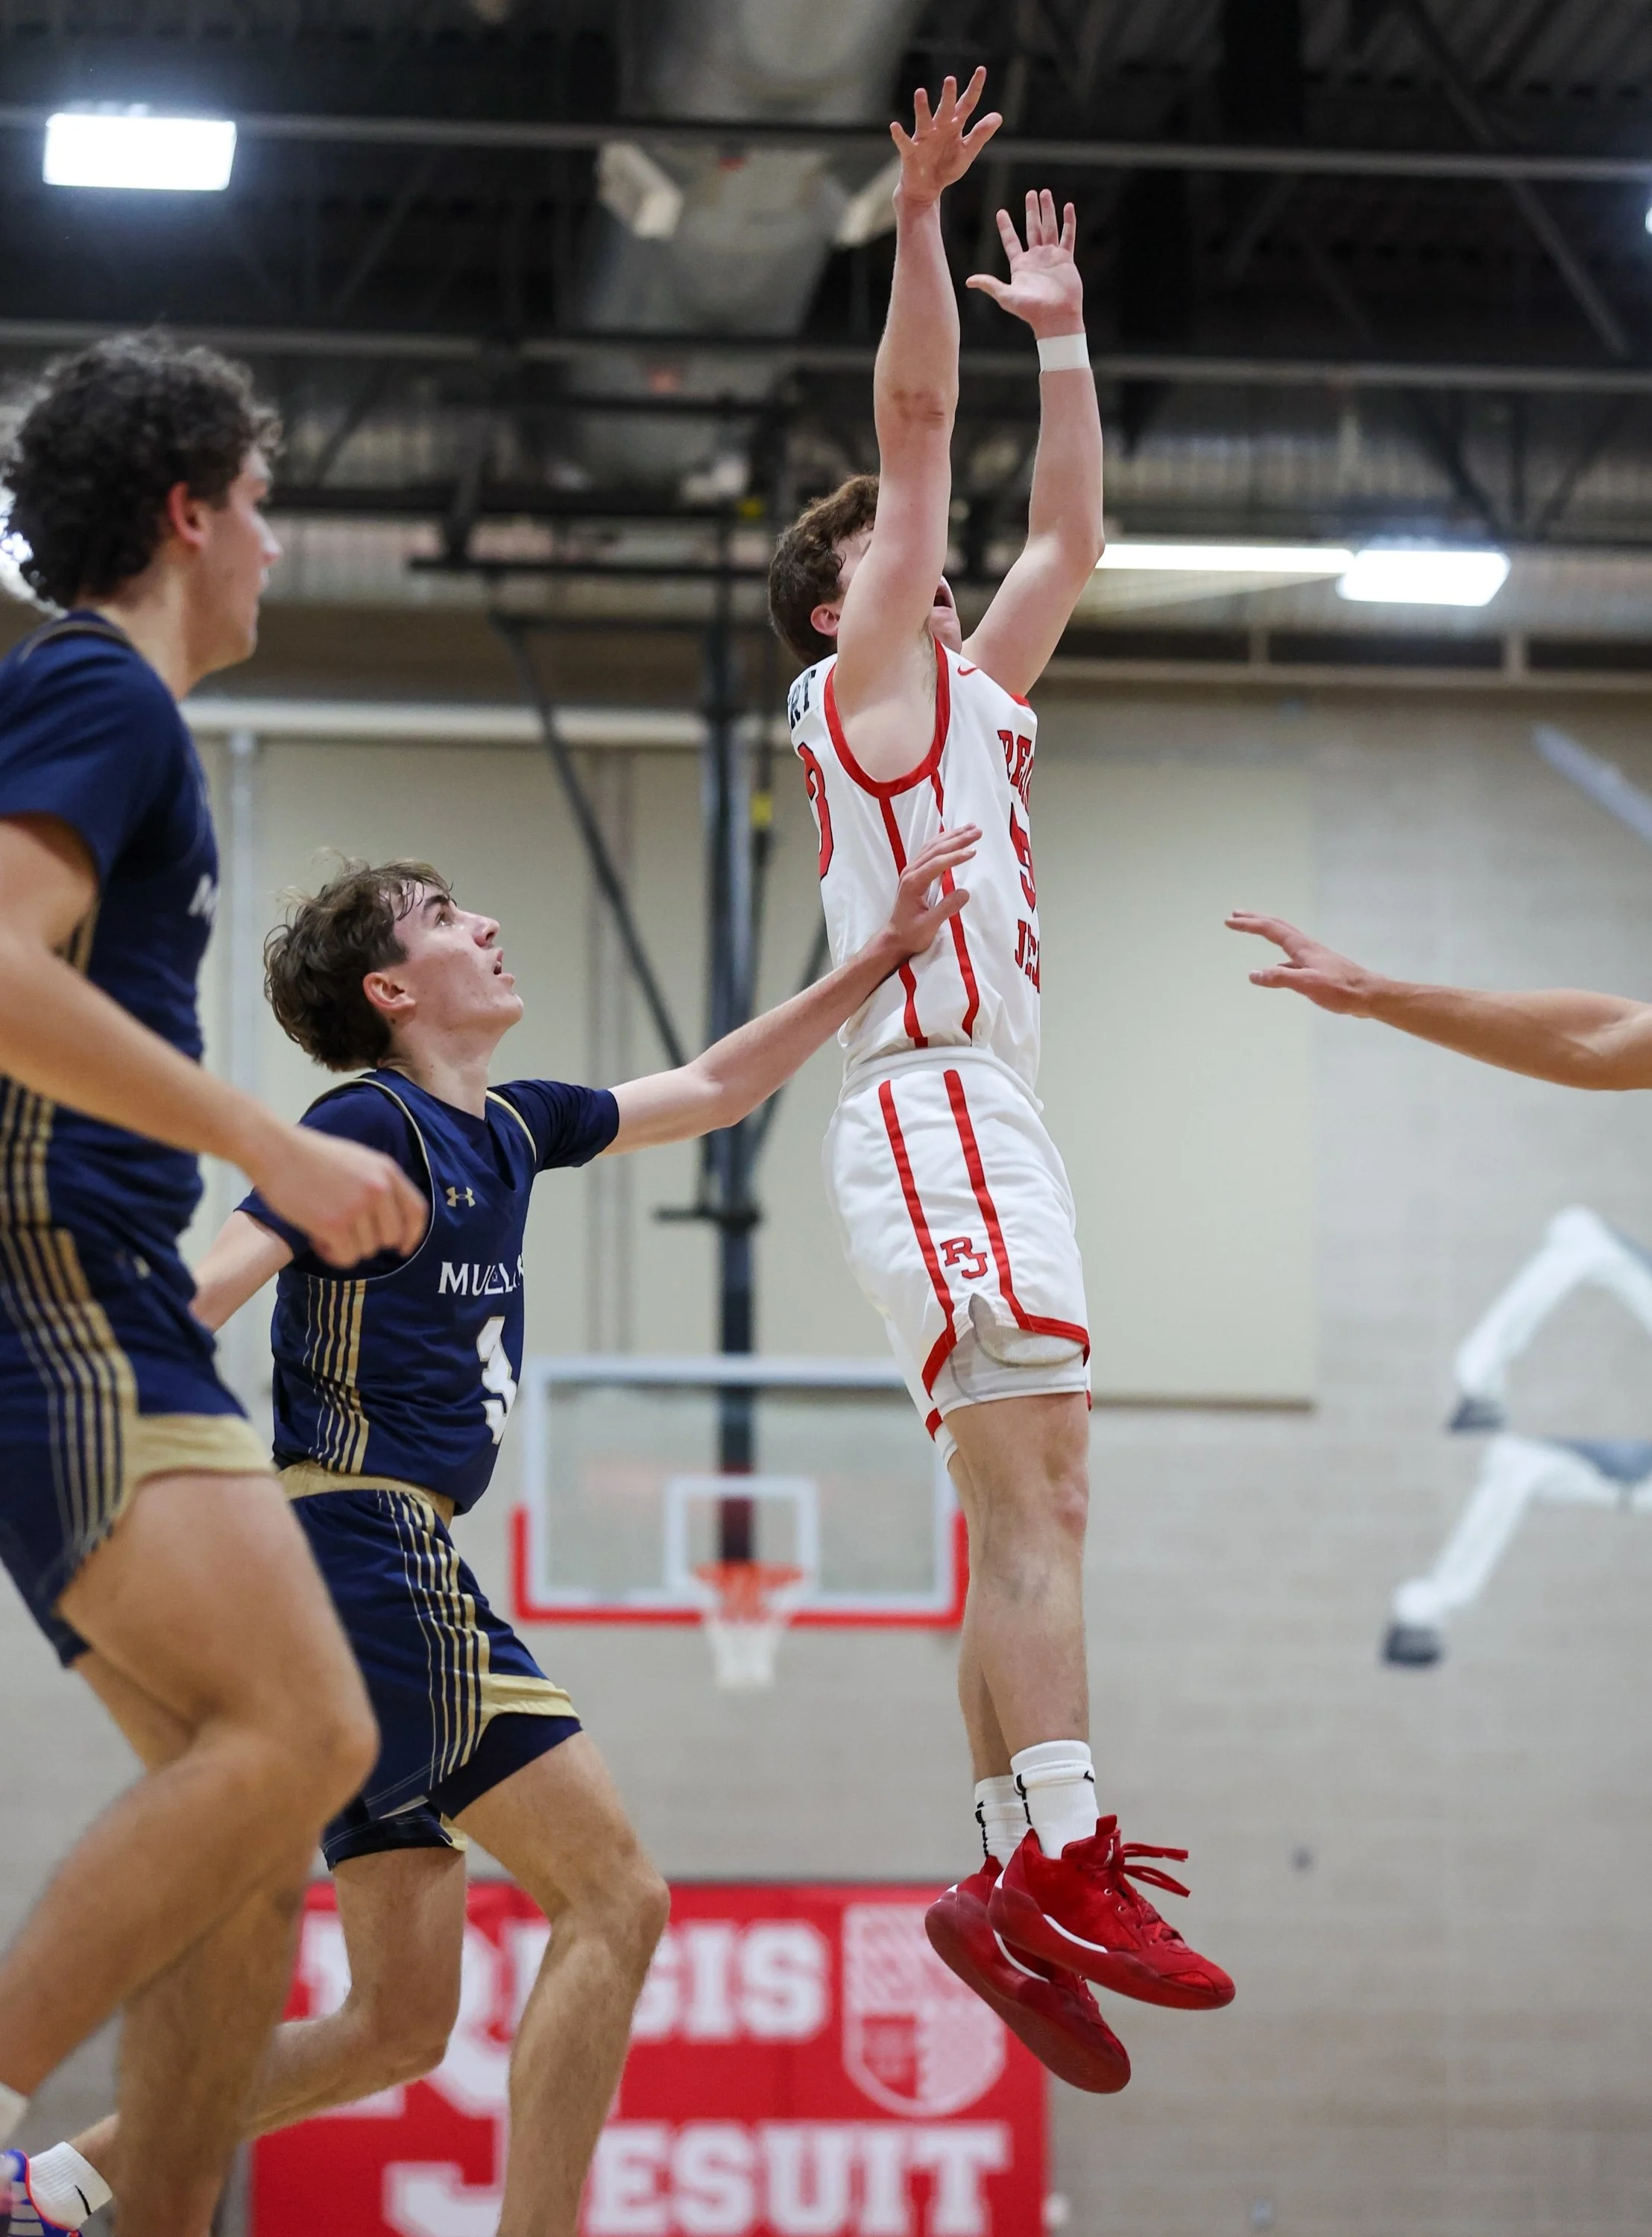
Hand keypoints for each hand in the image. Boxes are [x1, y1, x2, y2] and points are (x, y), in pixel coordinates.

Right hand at [248, 1125, 428, 1267]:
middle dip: (370, 1243)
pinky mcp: (335, 1224)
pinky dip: (332, 1255)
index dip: (412, 1235)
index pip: (417, 1212)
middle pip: (391, 1236)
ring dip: (346, 1248)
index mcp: (387, 1171)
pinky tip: (317, 1240)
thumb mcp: (358, 1159)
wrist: (275, 1150)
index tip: (402, 1248)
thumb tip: (390, 1219)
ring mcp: (357, 1206)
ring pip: (367, 1249)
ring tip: (324, 1231)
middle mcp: (378, 1189)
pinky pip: (347, 1257)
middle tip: (346, 1237)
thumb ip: (378, 1183)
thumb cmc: (310, 1156)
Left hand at [885, 825, 979, 956]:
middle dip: (957, 839)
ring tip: (971, 828)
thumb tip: (966, 892)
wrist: (895, 938)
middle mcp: (911, 872)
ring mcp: (911, 871)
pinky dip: (943, 841)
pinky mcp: (915, 873)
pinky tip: (952, 836)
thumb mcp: (929, 926)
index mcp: (913, 883)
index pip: (937, 864)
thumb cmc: (911, 934)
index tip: (974, 851)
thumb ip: (946, 908)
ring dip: (952, 836)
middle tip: (978, 831)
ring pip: (932, 847)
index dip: (955, 856)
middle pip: (935, 849)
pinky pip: (929, 851)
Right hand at [890, 68, 1001, 207]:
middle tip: (950, 80)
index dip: (974, 88)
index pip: (967, 104)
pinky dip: (899, 135)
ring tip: (920, 92)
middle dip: (948, 96)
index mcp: (954, 126)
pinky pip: (904, 142)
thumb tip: (998, 117)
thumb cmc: (946, 168)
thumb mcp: (966, 152)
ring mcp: (924, 138)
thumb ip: (980, 135)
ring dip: (921, 108)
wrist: (926, 189)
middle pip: (946, 109)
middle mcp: (939, 127)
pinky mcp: (911, 152)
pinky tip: (895, 126)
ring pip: (923, 120)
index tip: (981, 69)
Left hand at [967, 189, 1082, 336]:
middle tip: (1030, 193)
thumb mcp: (1005, 296)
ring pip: (1049, 227)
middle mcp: (1035, 258)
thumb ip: (989, 285)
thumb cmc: (1030, 310)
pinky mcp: (1065, 259)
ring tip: (1045, 193)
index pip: (1011, 241)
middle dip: (1031, 210)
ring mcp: (1051, 257)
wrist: (1055, 317)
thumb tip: (968, 281)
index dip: (1005, 227)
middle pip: (1032, 228)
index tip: (1000, 212)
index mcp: (1020, 265)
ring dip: (1048, 210)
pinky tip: (1068, 207)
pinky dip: (1068, 222)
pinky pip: (1068, 236)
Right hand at [1227, 911, 1377, 1014]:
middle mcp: (1306, 947)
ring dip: (1266, 931)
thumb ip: (1280, 978)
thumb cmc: (1341, 989)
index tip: (1230, 920)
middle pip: (1277, 926)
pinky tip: (1273, 967)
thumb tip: (1254, 974)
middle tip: (1236, 914)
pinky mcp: (1317, 968)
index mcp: (1302, 947)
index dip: (1249, 924)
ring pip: (1284, 937)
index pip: (1270, 929)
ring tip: (1252, 929)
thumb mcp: (1308, 984)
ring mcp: (1312, 956)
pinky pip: (1290, 956)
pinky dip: (1276, 954)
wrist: (1368, 994)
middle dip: (1255, 919)